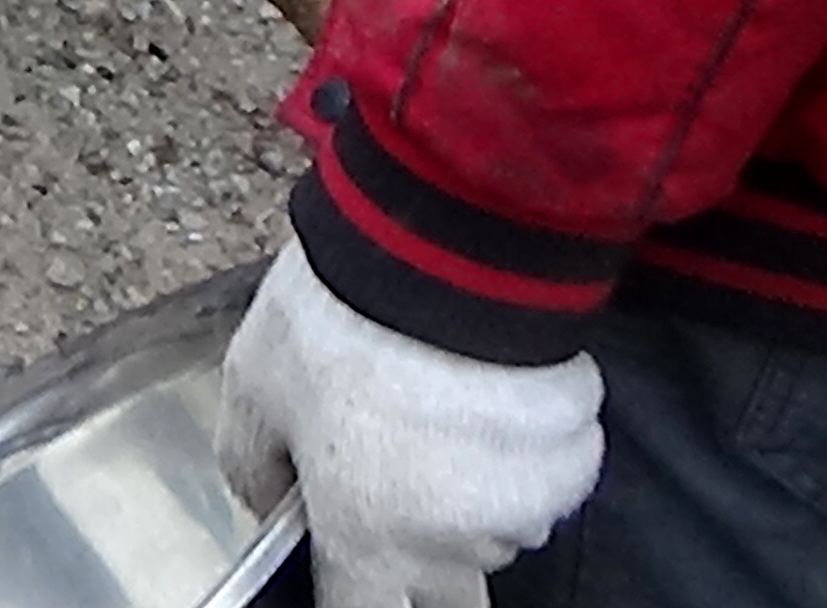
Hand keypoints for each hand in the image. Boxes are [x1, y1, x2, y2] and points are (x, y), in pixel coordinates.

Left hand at [217, 241, 603, 607]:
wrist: (440, 252)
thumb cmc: (337, 319)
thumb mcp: (251, 390)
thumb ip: (256, 468)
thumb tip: (273, 503)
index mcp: (369, 540)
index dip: (359, 598)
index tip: (359, 571)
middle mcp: (454, 545)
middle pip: (445, 582)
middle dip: (426, 541)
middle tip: (407, 465)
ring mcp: (525, 507)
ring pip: (497, 520)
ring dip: (476, 485)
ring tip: (443, 405)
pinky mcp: (576, 460)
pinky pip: (546, 470)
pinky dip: (524, 443)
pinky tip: (490, 385)